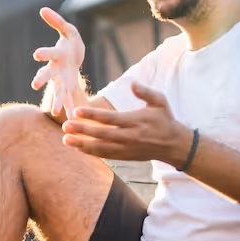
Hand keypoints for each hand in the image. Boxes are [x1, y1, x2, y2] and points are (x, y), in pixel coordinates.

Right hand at [31, 7, 85, 117]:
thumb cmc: (70, 43)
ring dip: (56, 101)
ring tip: (56, 112)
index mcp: (57, 55)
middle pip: (47, 74)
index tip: (36, 54)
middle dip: (42, 79)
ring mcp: (61, 81)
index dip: (43, 53)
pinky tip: (74, 121)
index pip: (49, 53)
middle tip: (35, 84)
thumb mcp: (68, 30)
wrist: (75, 59)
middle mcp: (56, 69)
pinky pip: (70, 101)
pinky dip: (71, 111)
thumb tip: (43, 9)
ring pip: (58, 92)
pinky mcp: (70, 89)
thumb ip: (57, 21)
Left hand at [63, 81, 191, 163]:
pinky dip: (91, 152)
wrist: (174, 145)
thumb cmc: (164, 119)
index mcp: (136, 121)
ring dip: (82, 144)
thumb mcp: (160, 102)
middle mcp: (130, 137)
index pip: (110, 118)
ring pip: (101, 148)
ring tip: (65, 140)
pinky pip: (106, 155)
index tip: (77, 111)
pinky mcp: (125, 156)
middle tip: (65, 126)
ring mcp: (127, 149)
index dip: (93, 115)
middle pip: (102, 134)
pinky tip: (78, 148)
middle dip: (82, 130)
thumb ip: (146, 92)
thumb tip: (132, 83)